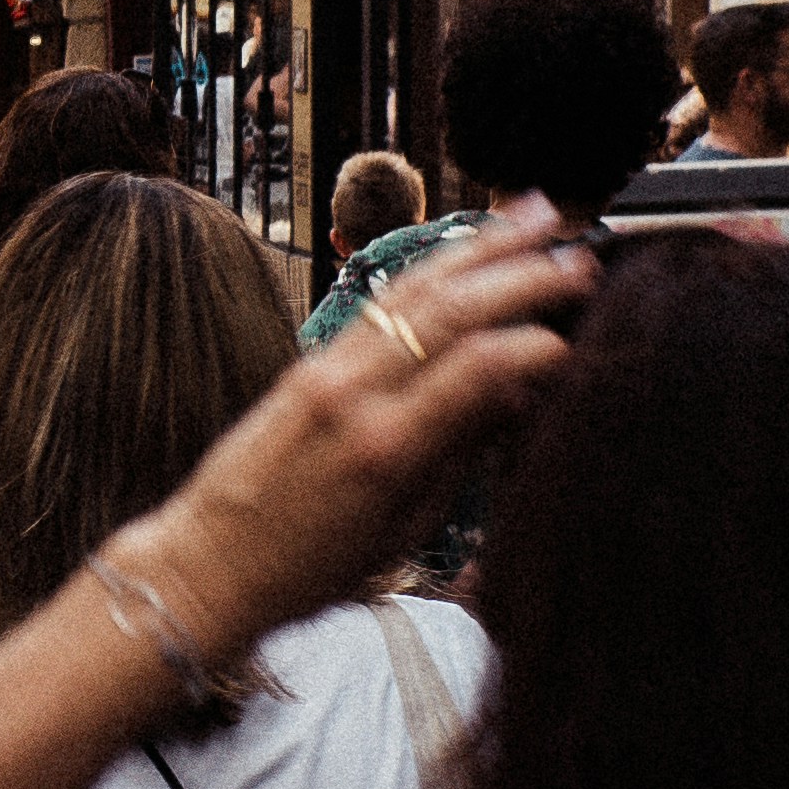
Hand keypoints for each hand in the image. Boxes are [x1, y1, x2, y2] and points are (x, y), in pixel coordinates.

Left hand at [124, 211, 590, 655]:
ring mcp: (325, 370)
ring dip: (480, 247)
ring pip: (415, 288)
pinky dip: (432, 269)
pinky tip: (465, 251)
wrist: (206, 564)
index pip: (480, 368)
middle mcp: (354, 394)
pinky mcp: (308, 362)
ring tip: (535, 215)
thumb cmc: (306, 573)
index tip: (582, 337)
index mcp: (385, 449)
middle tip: (581, 257)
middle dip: (523, 274)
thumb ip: (458, 457)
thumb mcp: (399, 532)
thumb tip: (518, 395)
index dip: (539, 345)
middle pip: (451, 310)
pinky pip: (382, 302)